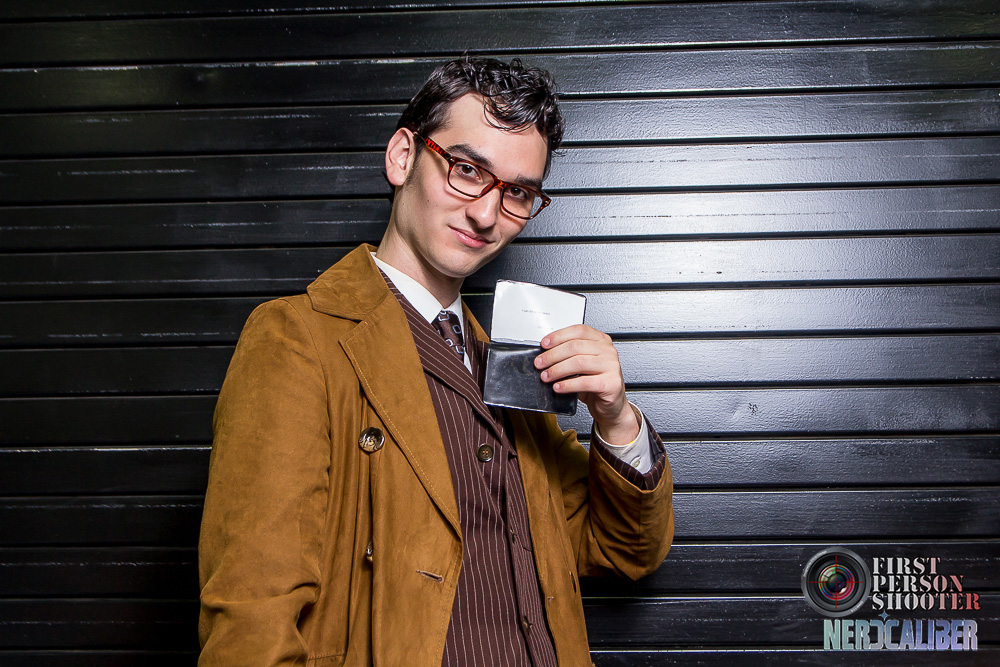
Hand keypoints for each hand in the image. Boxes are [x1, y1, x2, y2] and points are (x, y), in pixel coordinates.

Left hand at [534, 324, 639, 444]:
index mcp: (601, 340)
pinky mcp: (611, 383)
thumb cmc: (595, 383)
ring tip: (546, 376)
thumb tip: (545, 355)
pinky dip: (567, 385)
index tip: (544, 344)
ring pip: (578, 362)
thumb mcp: (582, 365)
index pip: (579, 330)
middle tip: (540, 363)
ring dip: (557, 370)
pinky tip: (558, 387)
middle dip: (553, 355)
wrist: (611, 405)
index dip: (559, 336)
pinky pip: (584, 382)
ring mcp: (611, 366)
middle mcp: (608, 351)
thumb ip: (570, 355)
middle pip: (575, 346)